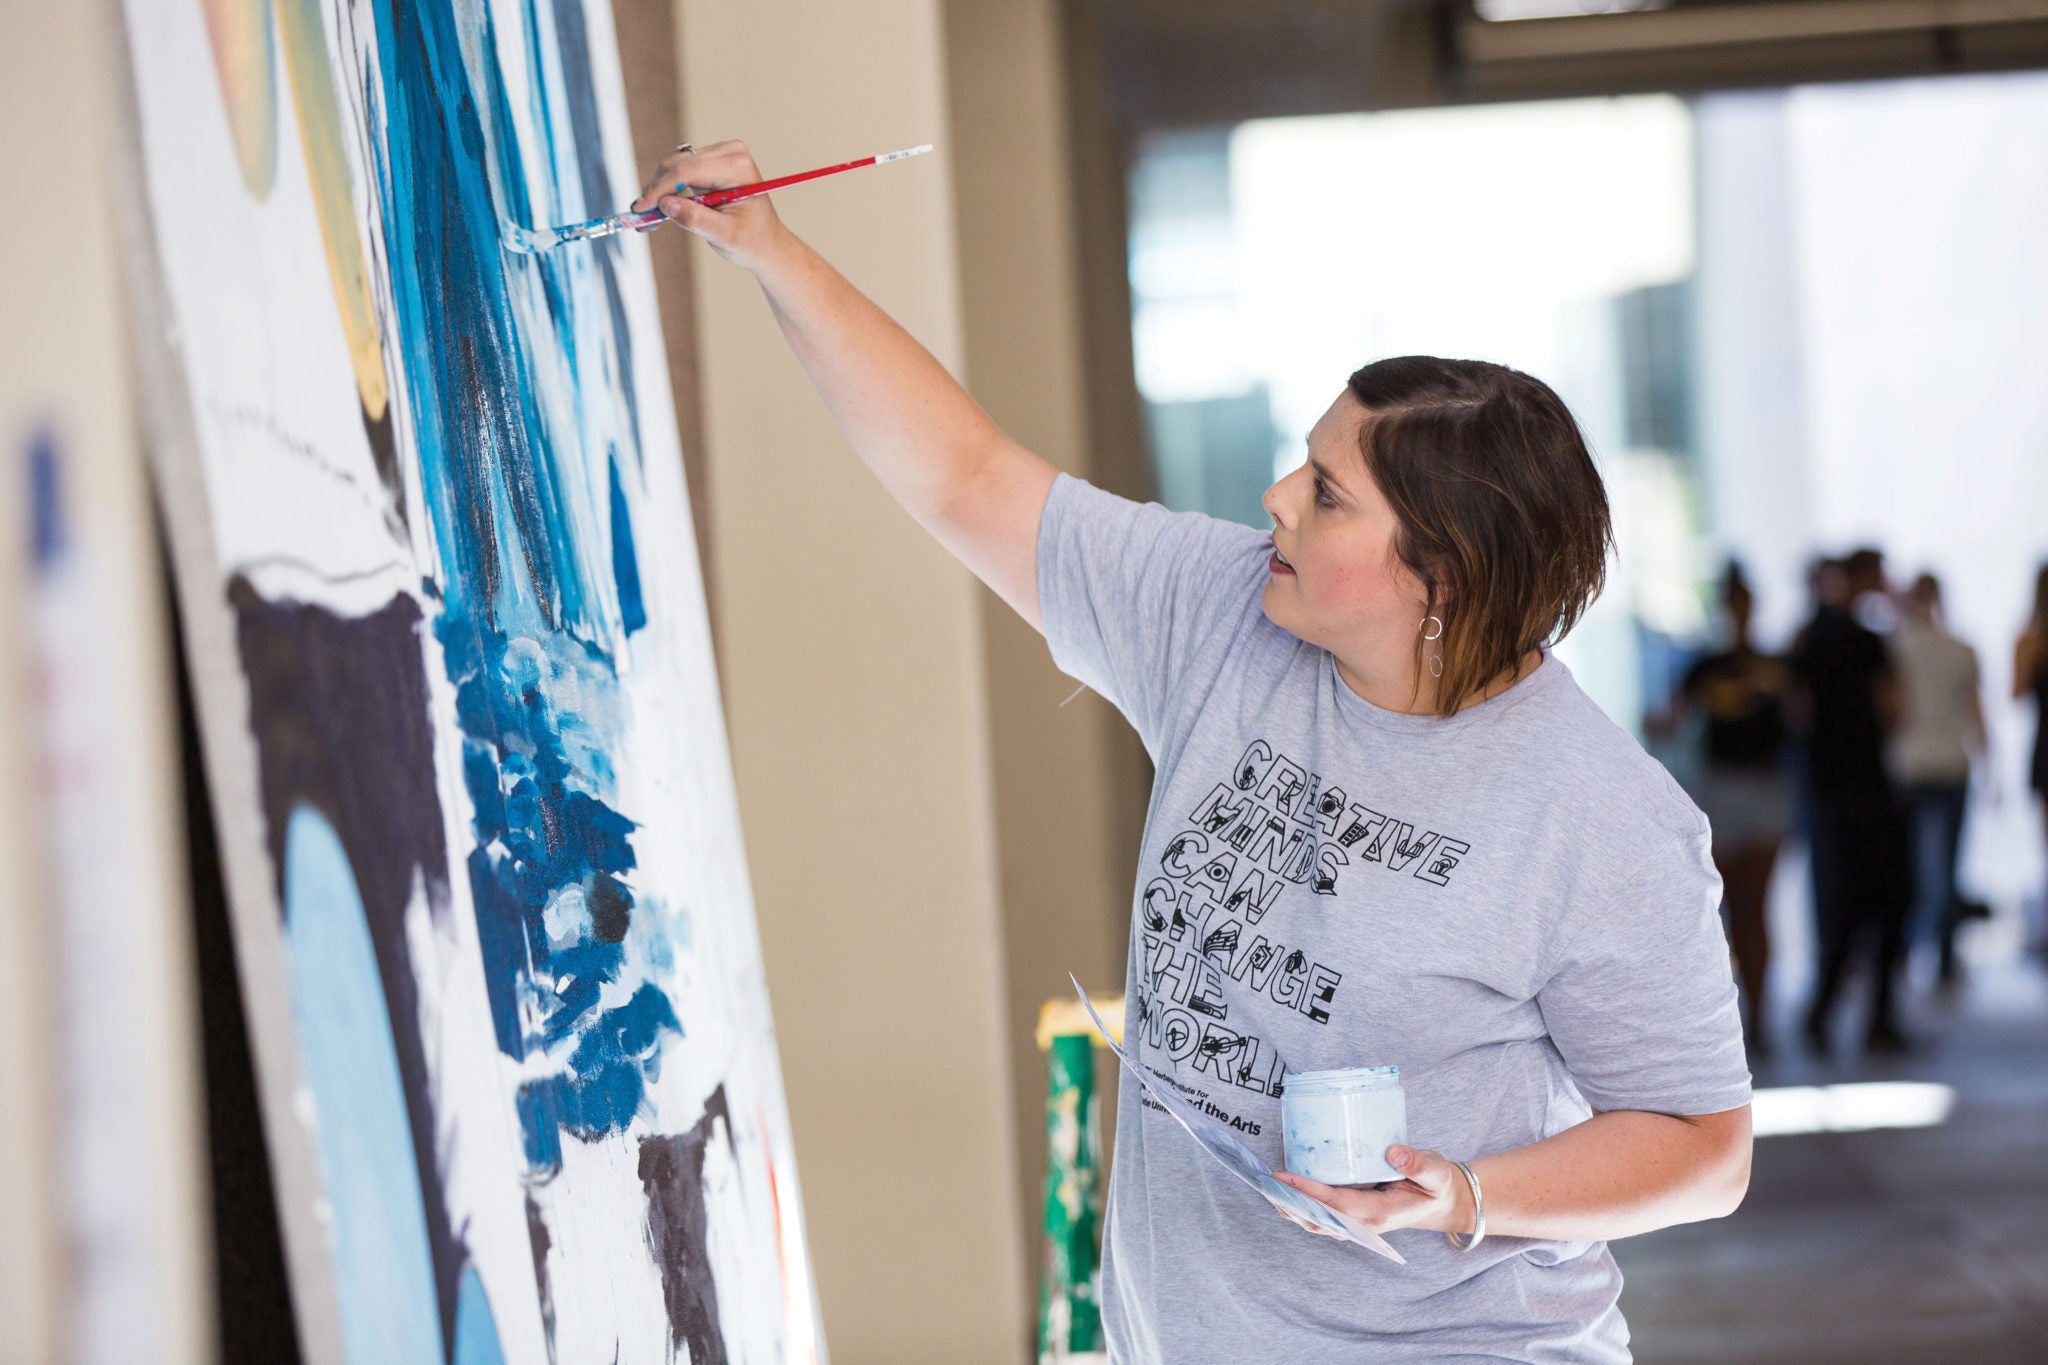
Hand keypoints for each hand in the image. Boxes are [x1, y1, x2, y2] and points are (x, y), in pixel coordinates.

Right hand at [631, 139, 792, 271]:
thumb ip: (696, 219)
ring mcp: (721, 154)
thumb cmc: (751, 241)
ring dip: (660, 190)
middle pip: (678, 164)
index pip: (688, 170)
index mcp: (738, 167)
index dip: (660, 189)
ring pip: (675, 166)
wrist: (766, 243)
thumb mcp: (724, 236)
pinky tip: (664, 207)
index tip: (641, 209)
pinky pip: (680, 170)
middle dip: (657, 190)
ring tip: (652, 216)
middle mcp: (730, 154)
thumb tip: (665, 204)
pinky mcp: (712, 161)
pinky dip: (669, 189)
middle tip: (641, 215)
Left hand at [1272, 1145, 1474, 1239]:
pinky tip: (1288, 1181)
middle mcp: (1363, 1223)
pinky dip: (1302, 1201)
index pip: (1335, 1205)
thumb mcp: (1436, 1172)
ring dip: (1290, 1204)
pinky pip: (1322, 1213)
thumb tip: (1393, 1152)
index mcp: (1380, 1213)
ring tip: (1266, 1183)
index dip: (1307, 1191)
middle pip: (1317, 1219)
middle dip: (1288, 1202)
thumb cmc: (1438, 1186)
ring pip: (1315, 1220)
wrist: (1445, 1204)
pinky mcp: (1353, 1215)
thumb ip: (1418, 1163)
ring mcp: (1356, 1222)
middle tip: (1262, 1181)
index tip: (1282, 1176)